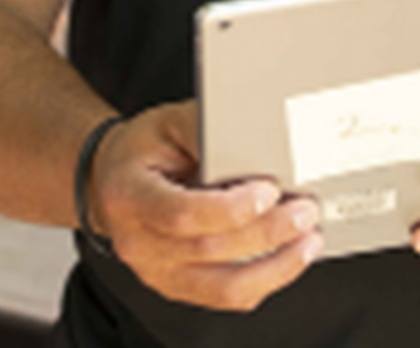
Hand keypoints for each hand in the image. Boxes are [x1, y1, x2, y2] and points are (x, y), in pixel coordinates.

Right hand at [90, 100, 322, 311]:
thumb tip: (256, 141)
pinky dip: (264, 280)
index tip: (269, 191)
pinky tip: (287, 259)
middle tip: (304, 212)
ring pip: (223, 287)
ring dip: (275, 267)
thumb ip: (206, 130)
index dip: (229, 209)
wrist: (112, 181)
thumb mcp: (168, 123)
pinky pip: (226, 296)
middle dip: (267, 233)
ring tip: (307, 242)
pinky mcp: (177, 286)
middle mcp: (137, 242)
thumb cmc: (143, 151)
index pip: (181, 214)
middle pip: (209, 250)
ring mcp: (156, 271)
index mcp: (128, 196)